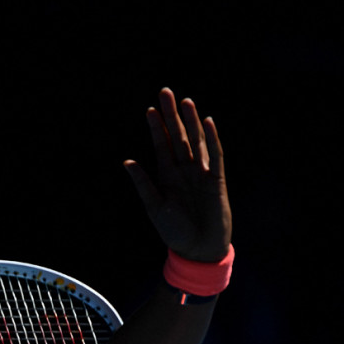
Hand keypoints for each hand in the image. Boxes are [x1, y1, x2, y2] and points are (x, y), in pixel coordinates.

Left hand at [124, 88, 231, 261]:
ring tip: (185, 102)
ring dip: (190, 122)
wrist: (197, 250)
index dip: (156, 128)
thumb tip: (126, 162)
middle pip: (178, 137)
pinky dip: (211, 139)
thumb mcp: (154, 207)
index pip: (161, 146)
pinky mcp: (217, 180)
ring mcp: (201, 173)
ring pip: (195, 142)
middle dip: (172, 116)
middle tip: (166, 93)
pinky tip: (206, 123)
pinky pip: (215, 155)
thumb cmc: (174, 232)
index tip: (149, 109)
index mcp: (167, 176)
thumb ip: (143, 184)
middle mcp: (184, 170)